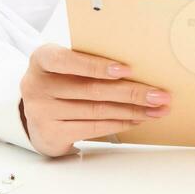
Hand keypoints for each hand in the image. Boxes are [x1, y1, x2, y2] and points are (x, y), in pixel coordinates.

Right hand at [18, 44, 170, 156]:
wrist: (35, 111)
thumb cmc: (60, 79)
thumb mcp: (64, 64)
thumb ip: (87, 60)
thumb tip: (136, 67)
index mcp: (42, 59)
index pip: (68, 61)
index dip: (97, 66)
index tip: (126, 69)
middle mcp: (37, 86)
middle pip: (92, 90)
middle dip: (131, 92)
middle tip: (159, 95)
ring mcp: (42, 112)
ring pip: (97, 111)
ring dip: (132, 111)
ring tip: (155, 109)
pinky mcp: (51, 134)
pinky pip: (93, 128)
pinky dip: (119, 123)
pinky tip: (136, 119)